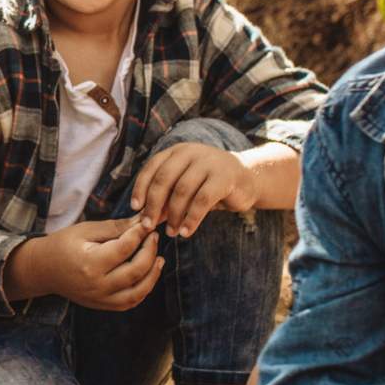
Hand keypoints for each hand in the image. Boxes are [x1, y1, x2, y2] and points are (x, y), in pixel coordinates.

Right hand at [13, 216, 161, 309]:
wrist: (43, 270)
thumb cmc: (63, 244)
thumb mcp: (86, 230)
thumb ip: (116, 228)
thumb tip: (142, 221)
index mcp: (90, 263)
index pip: (124, 248)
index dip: (140, 233)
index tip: (147, 223)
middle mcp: (96, 285)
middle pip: (136, 270)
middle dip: (150, 251)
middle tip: (154, 237)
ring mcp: (100, 298)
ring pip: (138, 292)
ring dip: (153, 274)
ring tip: (159, 258)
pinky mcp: (102, 305)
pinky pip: (130, 302)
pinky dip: (144, 290)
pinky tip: (148, 275)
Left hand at [130, 142, 257, 235]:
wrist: (248, 179)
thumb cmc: (209, 185)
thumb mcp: (185, 188)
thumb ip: (167, 198)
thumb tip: (144, 218)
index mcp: (177, 151)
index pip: (152, 167)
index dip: (140, 188)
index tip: (135, 208)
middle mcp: (191, 152)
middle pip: (164, 178)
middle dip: (153, 204)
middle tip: (149, 225)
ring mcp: (209, 162)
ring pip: (182, 191)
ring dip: (173, 215)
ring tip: (171, 232)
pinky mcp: (225, 177)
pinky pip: (202, 200)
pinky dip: (191, 218)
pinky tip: (186, 231)